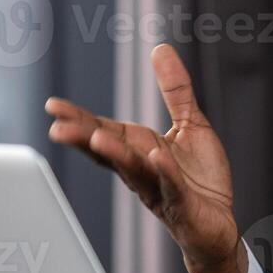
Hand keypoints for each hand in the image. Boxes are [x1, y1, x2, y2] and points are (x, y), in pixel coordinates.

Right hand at [45, 44, 246, 272]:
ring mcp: (160, 189)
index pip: (103, 131)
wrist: (219, 224)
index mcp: (139, 148)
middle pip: (108, 151)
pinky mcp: (183, 205)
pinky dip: (163, 172)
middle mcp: (142, 170)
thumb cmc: (198, 178)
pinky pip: (172, 186)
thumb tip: (160, 49)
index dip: (79, 119)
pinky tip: (154, 156)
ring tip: (96, 137)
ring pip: (134, 170)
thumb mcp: (190, 123)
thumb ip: (174, 89)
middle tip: (57, 128)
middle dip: (83, 138)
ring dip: (116, 154)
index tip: (53, 106)